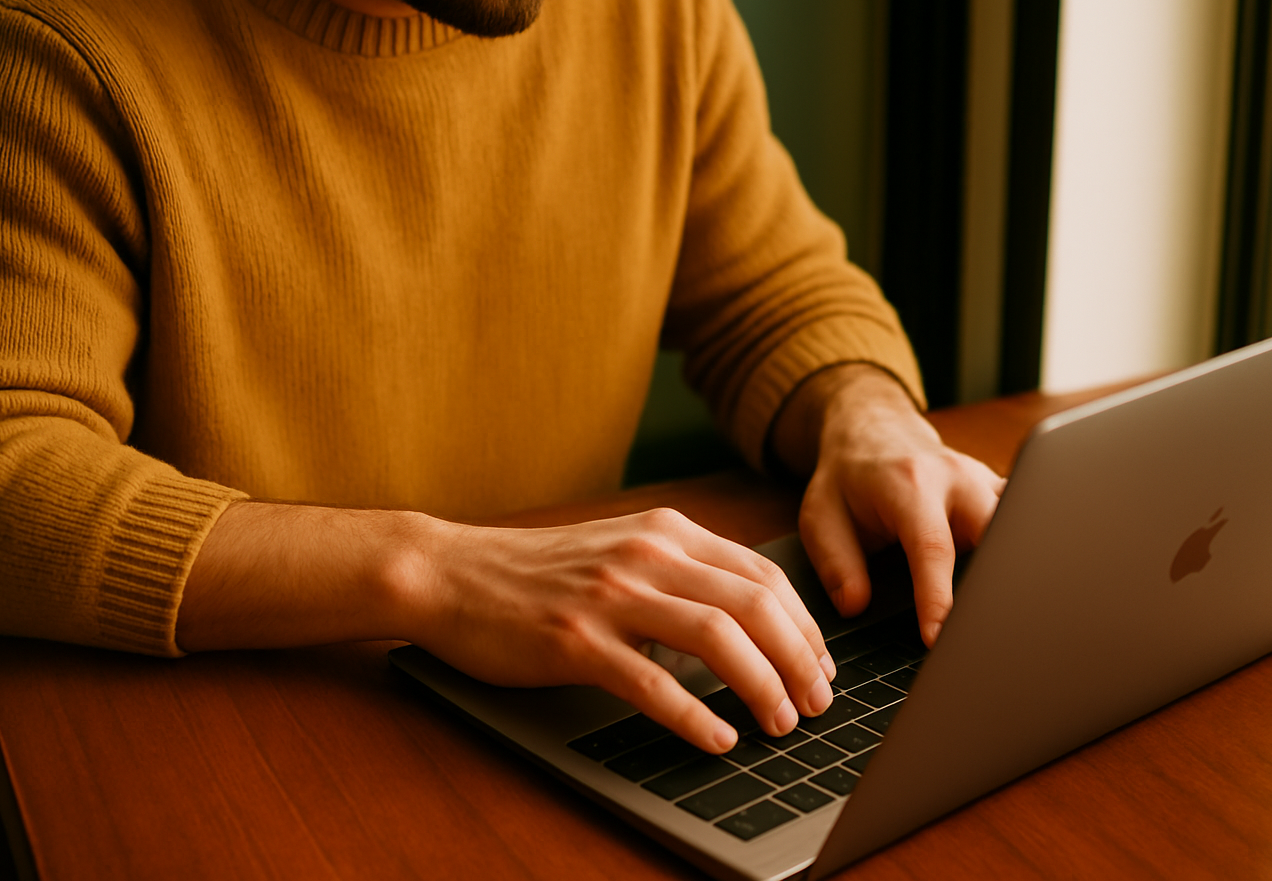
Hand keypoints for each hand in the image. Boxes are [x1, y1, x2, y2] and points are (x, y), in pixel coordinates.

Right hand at [403, 509, 837, 752]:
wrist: (450, 572)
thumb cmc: (534, 572)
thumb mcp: (618, 549)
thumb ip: (678, 570)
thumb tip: (747, 618)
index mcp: (664, 532)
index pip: (763, 575)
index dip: (805, 627)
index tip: (821, 666)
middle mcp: (645, 554)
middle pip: (755, 605)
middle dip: (800, 661)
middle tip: (817, 703)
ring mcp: (610, 596)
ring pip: (718, 638)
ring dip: (762, 686)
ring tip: (779, 722)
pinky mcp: (575, 640)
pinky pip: (652, 682)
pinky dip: (696, 716)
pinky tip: (718, 738)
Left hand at [774, 365, 1005, 645]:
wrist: (874, 431)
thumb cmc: (847, 478)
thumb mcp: (820, 515)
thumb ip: (836, 562)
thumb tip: (855, 606)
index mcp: (910, 484)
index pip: (933, 548)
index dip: (939, 597)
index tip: (938, 637)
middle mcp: (956, 478)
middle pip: (997, 533)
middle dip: (998, 583)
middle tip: (989, 636)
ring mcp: (984, 481)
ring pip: (1022, 526)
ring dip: (1019, 568)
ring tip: (1014, 621)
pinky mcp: (999, 491)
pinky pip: (1024, 522)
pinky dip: (1024, 553)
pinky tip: (1021, 589)